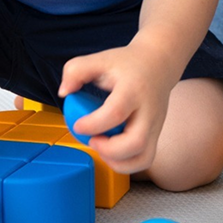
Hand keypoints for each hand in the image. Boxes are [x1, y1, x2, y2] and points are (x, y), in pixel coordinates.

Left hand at [59, 44, 172, 174]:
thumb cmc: (127, 64)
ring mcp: (154, 126)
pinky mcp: (155, 135)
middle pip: (136, 142)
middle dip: (108, 150)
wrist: (159, 63)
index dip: (93, 124)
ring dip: (118, 161)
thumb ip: (76, 71)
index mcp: (133, 89)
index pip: (115, 112)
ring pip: (144, 157)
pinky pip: (145, 159)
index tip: (77, 125)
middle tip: (92, 140)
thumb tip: (64, 93)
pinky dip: (126, 163)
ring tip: (101, 147)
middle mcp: (148, 111)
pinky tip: (111, 150)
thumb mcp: (100, 59)